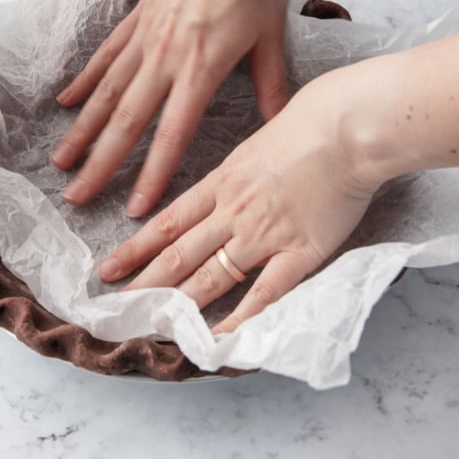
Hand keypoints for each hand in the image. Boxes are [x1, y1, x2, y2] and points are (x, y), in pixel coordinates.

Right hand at [52, 0, 288, 217]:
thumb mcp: (273, 31)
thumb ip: (270, 82)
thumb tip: (276, 123)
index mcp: (203, 66)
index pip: (173, 133)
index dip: (153, 175)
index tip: (134, 209)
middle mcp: (166, 56)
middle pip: (126, 121)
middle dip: (100, 165)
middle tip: (74, 198)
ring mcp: (146, 35)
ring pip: (106, 93)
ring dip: (82, 131)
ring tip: (60, 162)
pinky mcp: (138, 15)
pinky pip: (106, 56)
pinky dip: (85, 81)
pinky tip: (66, 103)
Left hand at [97, 70, 379, 332]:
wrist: (348, 126)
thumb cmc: (311, 121)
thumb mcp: (258, 140)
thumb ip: (239, 168)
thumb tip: (232, 177)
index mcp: (222, 181)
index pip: (168, 222)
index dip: (137, 248)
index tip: (110, 267)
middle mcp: (233, 211)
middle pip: (179, 253)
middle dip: (146, 283)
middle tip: (117, 306)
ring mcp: (264, 233)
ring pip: (211, 275)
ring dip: (179, 303)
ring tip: (153, 325)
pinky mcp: (299, 251)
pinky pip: (264, 292)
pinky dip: (239, 317)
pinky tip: (219, 336)